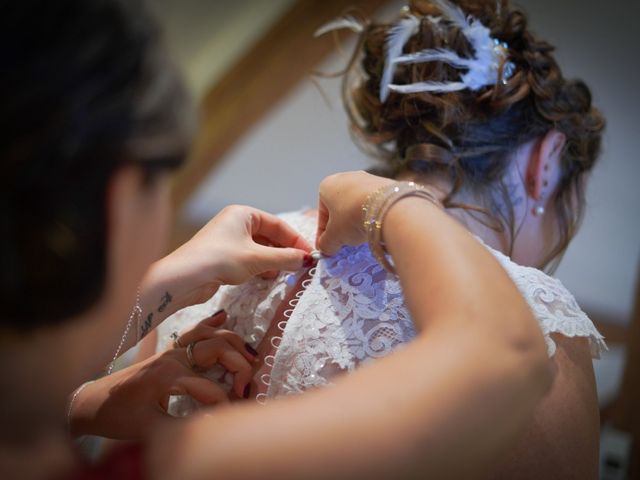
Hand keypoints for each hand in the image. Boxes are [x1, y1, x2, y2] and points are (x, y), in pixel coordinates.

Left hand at [70, 311, 255, 439]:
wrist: (92, 403)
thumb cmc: (119, 417)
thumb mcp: (150, 430)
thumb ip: (184, 430)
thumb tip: (215, 427)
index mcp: (169, 376)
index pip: (212, 388)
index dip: (226, 406)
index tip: (231, 419)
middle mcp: (174, 357)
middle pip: (220, 349)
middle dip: (240, 366)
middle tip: (245, 388)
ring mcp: (172, 350)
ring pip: (212, 336)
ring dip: (235, 344)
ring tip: (251, 360)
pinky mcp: (170, 351)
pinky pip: (195, 331)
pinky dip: (212, 324)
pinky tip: (224, 317)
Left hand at [147, 205, 312, 312]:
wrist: (184, 277)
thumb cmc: (220, 259)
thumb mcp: (257, 258)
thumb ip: (284, 258)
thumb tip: (306, 260)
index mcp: (243, 213)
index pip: (278, 225)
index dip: (295, 240)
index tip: (309, 255)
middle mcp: (235, 223)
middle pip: (269, 236)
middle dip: (284, 251)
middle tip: (299, 266)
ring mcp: (228, 240)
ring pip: (260, 249)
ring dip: (273, 261)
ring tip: (283, 273)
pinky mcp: (223, 257)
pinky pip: (249, 259)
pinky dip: (260, 267)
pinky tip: (267, 277)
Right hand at [316, 171, 392, 254]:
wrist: (386, 206)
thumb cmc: (351, 217)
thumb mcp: (334, 237)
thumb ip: (326, 244)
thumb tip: (326, 248)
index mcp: (327, 186)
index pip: (322, 214)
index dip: (324, 234)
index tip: (328, 247)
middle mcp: (345, 177)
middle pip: (339, 208)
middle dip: (341, 226)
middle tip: (345, 243)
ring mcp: (366, 178)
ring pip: (356, 205)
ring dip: (356, 221)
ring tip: (362, 236)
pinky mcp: (384, 183)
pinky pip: (373, 202)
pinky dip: (371, 215)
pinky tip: (375, 226)